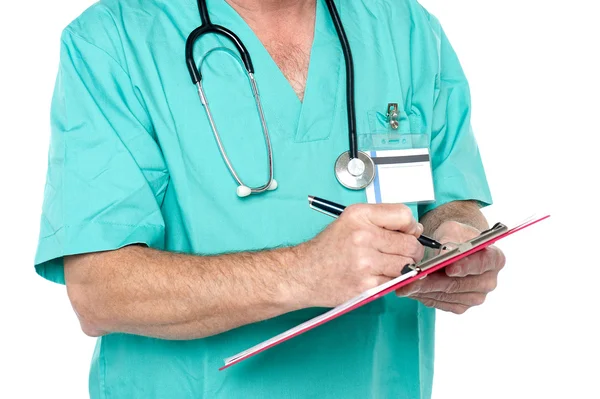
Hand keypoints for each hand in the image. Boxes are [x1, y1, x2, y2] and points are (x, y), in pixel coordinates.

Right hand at [296, 204, 424, 307]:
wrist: (303, 273)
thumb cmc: (328, 248)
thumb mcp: (351, 221)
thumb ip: (382, 219)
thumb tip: (415, 229)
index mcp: (360, 216)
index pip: (404, 216)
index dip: (411, 226)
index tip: (408, 233)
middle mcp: (362, 236)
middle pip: (410, 244)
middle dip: (412, 251)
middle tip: (401, 254)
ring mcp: (365, 262)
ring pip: (407, 265)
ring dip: (403, 268)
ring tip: (387, 266)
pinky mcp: (367, 285)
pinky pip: (396, 282)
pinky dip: (392, 281)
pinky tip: (378, 276)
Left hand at [395, 221, 505, 313]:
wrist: (453, 248)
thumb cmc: (455, 236)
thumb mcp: (453, 229)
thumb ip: (450, 238)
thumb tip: (445, 250)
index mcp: (494, 258)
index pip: (482, 264)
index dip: (465, 267)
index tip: (449, 268)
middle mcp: (488, 281)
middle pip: (460, 284)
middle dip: (434, 282)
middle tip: (414, 278)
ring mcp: (476, 296)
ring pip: (447, 296)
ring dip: (424, 291)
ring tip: (405, 284)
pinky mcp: (461, 306)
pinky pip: (440, 303)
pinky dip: (424, 296)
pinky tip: (411, 289)